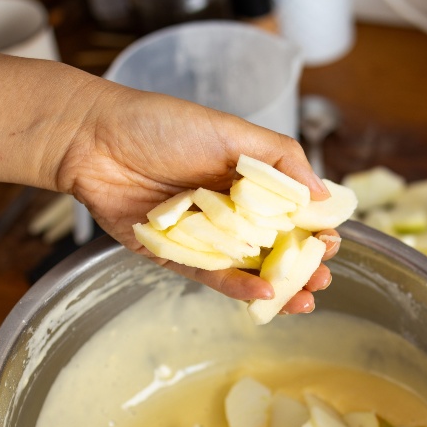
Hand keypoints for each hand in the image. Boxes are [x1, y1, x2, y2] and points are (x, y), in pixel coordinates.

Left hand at [55, 82, 338, 313]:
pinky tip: (264, 295)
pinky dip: (239, 289)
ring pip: (250, 269)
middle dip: (303, 266)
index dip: (315, 230)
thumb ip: (281, 159)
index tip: (331, 243)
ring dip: (280, 286)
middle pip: (276, 246)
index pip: (292, 211)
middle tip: (322, 279)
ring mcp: (205, 236)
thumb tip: (322, 194)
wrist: (95, 141)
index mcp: (248, 179)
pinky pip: (213, 277)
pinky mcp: (177, 256)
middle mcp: (230, 210)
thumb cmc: (161, 126)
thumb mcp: (233, 131)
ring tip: (305, 300)